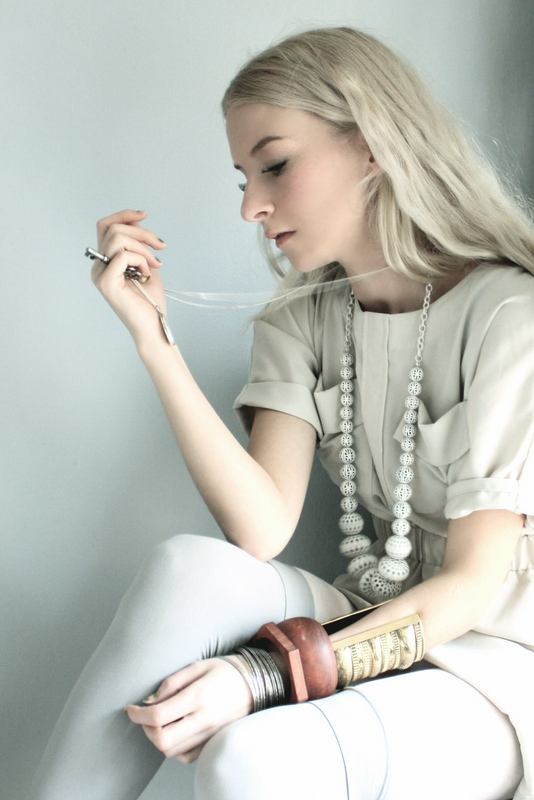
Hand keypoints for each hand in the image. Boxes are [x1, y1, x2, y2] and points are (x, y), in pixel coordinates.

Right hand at [91, 209, 166, 343]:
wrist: (152, 326)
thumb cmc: (150, 300)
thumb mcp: (146, 263)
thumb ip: (137, 244)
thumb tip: (136, 220)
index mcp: (105, 260)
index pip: (105, 226)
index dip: (124, 215)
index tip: (144, 215)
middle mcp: (98, 266)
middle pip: (113, 228)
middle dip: (141, 232)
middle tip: (160, 246)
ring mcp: (100, 274)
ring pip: (117, 238)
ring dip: (143, 247)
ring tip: (154, 264)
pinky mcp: (106, 282)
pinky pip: (122, 255)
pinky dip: (140, 260)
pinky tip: (147, 273)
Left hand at [125, 657, 253, 762]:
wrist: (256, 684)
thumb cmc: (225, 671)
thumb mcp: (197, 666)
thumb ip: (171, 683)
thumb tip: (149, 701)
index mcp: (197, 697)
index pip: (157, 715)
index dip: (137, 714)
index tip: (130, 708)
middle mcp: (203, 720)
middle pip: (161, 740)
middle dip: (145, 729)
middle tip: (143, 715)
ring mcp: (209, 734)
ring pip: (171, 751)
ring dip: (157, 738)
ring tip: (158, 720)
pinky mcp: (212, 742)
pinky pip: (185, 755)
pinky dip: (173, 747)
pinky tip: (174, 730)